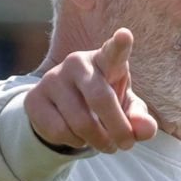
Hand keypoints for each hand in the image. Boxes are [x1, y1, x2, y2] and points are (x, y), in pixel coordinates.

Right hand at [24, 28, 157, 152]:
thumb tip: (147, 130)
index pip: (113, 51)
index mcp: (104, 60)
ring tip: (105, 143)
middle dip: (118, 128)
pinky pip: (60, 131)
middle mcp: (76, 63)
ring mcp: (52, 79)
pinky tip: (78, 137)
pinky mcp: (34, 99)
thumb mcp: (125, 108)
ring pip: (81, 122)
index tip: (125, 35)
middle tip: (126, 145)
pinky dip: (76, 143)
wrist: (62, 111)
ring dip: (99, 141)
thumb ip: (139, 117)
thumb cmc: (104, 103)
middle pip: (100, 99)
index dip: (119, 44)